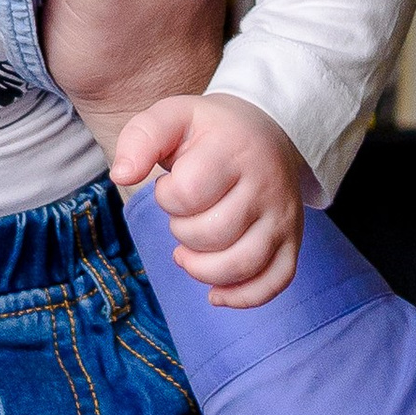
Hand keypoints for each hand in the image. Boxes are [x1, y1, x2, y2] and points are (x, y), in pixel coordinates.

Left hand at [109, 92, 308, 306]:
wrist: (268, 129)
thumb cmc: (210, 131)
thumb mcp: (172, 117)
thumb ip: (141, 139)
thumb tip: (121, 175)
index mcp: (233, 150)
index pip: (188, 193)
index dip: (166, 197)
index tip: (171, 186)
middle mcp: (265, 184)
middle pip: (212, 234)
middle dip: (182, 232)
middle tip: (184, 215)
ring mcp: (283, 215)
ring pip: (242, 264)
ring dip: (202, 269)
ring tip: (190, 252)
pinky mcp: (294, 239)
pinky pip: (275, 281)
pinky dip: (242, 297)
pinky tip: (216, 292)